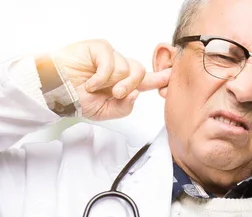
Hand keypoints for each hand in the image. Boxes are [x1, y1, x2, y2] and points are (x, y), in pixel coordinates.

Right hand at [53, 39, 170, 120]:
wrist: (57, 92)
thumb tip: (136, 94)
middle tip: (116, 94)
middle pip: (141, 72)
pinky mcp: (100, 49)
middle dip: (130, 85)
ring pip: (126, 67)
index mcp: (125, 85)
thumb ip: (125, 107)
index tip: (173, 75)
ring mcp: (111, 57)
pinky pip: (111, 60)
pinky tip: (90, 81)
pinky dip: (101, 76)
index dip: (162, 78)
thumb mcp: (106, 112)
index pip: (148, 80)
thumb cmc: (77, 100)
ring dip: (112, 81)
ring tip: (95, 87)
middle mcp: (120, 69)